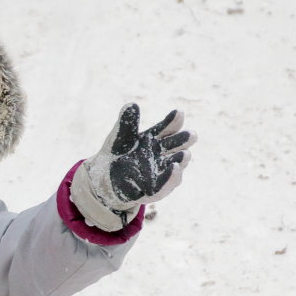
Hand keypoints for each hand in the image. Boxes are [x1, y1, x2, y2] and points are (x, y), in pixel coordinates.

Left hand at [70, 104, 195, 230]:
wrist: (104, 179)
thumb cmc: (116, 154)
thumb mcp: (119, 137)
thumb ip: (126, 123)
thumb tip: (131, 105)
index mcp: (155, 139)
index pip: (167, 128)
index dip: (173, 121)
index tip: (178, 112)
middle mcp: (162, 155)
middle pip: (177, 146)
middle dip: (184, 141)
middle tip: (191, 135)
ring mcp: (160, 173)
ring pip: (175, 166)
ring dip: (181, 161)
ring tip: (185, 154)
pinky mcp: (154, 190)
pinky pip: (164, 186)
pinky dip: (170, 178)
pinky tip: (175, 169)